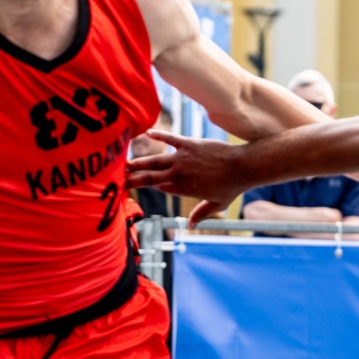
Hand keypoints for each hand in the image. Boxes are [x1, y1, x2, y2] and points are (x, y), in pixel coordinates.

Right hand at [126, 131, 247, 222]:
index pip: (158, 187)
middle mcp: (178, 175)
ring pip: (154, 160)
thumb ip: (200, 214)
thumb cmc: (230, 187)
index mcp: (183, 189)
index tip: (130, 187)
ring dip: (138, 161)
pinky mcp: (188, 144)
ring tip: (124, 161)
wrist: (242, 168)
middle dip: (132, 177)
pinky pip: (170, 138)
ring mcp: (182, 159)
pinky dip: (158, 135)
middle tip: (116, 178)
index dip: (144, 187)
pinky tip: (147, 133)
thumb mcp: (215, 204)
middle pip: (149, 177)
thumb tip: (190, 225)